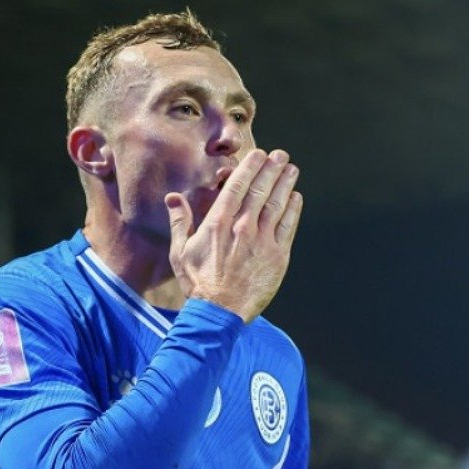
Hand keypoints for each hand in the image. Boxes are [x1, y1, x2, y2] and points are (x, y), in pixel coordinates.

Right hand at [164, 149, 303, 323]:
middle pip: (261, 190)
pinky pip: (288, 226)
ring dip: (285, 184)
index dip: (250, 167)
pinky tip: (295, 197)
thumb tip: (173, 198)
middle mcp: (243, 228)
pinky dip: (293, 209)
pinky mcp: (277, 256)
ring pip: (277, 204)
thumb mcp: (181, 252)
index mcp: (219, 223)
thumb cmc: (198, 284)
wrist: (219, 313)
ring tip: (291, 169)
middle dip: (271, 169)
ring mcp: (263, 241)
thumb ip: (180, 222)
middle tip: (280, 155)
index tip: (258, 155)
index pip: (237, 186)